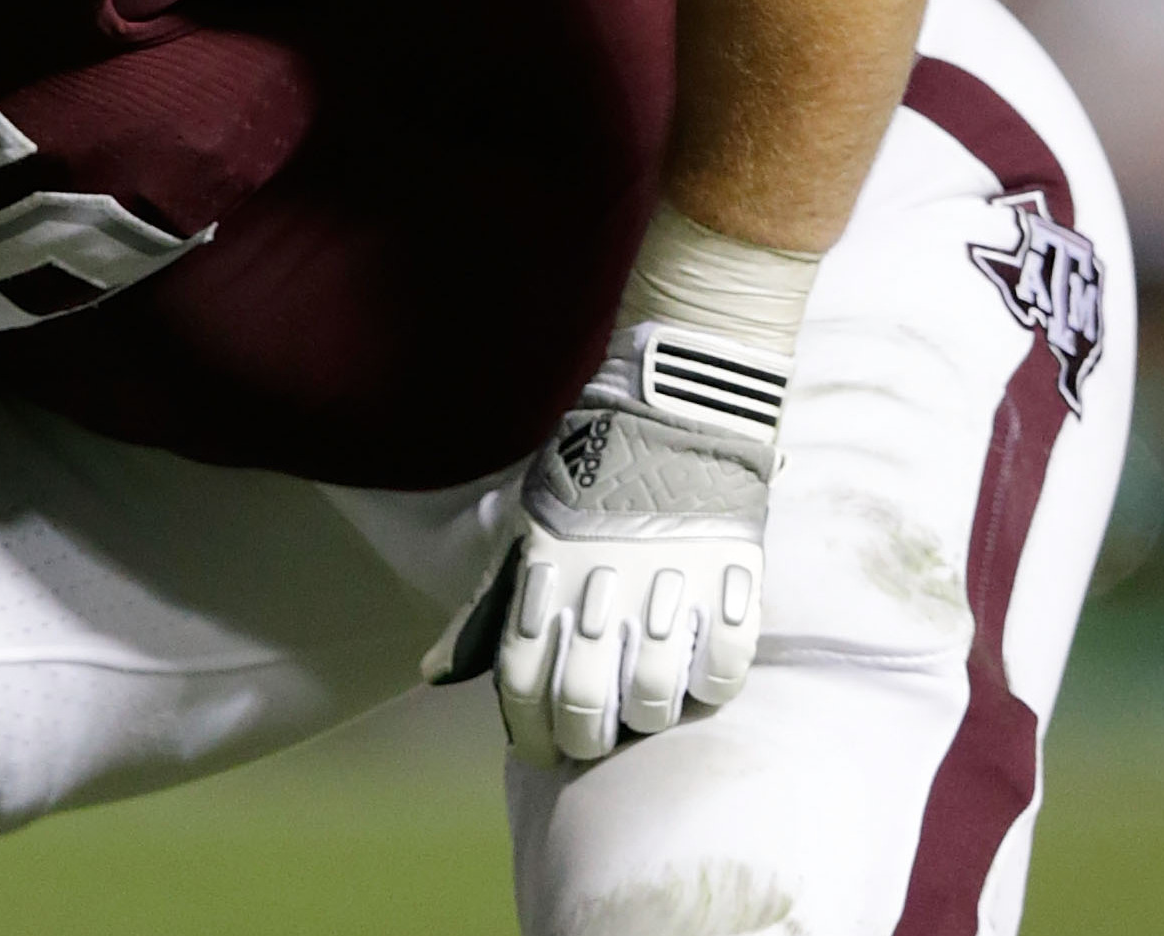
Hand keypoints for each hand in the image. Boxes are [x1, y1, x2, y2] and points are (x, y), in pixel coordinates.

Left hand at [433, 323, 786, 765]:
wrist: (671, 414)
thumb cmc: (587, 483)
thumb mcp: (524, 535)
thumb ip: (484, 611)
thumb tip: (436, 672)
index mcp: (545, 580)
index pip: (523, 689)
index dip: (531, 735)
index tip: (543, 749)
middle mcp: (601, 592)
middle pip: (585, 708)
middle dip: (585, 737)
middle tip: (595, 735)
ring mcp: (668, 591)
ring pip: (653, 702)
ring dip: (646, 717)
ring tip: (646, 704)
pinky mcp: (727, 584)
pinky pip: (721, 673)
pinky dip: (707, 689)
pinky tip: (696, 675)